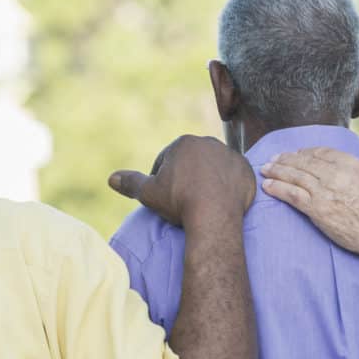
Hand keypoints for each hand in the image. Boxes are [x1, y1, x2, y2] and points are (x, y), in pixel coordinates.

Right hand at [110, 135, 255, 226]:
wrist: (214, 216)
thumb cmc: (179, 202)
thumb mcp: (149, 193)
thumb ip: (131, 183)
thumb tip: (112, 178)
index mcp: (184, 143)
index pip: (168, 160)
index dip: (163, 180)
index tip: (165, 197)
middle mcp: (209, 143)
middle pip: (192, 162)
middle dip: (186, 178)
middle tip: (183, 201)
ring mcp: (230, 155)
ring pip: (213, 168)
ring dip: (207, 180)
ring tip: (202, 202)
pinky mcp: (247, 170)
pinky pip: (233, 177)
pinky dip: (227, 187)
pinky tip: (221, 201)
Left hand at [260, 147, 358, 256]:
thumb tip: (351, 169)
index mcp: (350, 164)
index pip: (321, 152)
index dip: (305, 152)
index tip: (297, 154)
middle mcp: (335, 174)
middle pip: (303, 161)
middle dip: (286, 159)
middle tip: (273, 159)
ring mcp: (324, 191)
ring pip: (294, 175)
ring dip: (277, 171)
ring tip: (265, 169)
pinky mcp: (317, 209)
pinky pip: (292, 194)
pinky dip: (278, 188)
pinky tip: (268, 186)